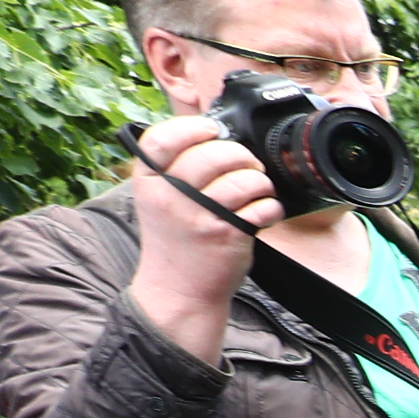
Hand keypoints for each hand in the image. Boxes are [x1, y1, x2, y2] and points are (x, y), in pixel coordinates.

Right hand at [126, 113, 281, 312]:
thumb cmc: (175, 240)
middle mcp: (170, 197)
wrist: (179, 290)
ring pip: (241, 179)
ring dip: (259, 180)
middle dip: (238, 154)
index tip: (211, 129)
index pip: (161, 139)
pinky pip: (260, 206)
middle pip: (210, 154)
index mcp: (148, 182)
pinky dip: (270, 206)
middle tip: (247, 164)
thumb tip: (211, 135)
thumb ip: (173, 169)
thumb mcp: (158, 199)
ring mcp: (198, 217)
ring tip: (258, 188)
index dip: (190, 127)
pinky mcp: (227, 235)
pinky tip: (264, 211)